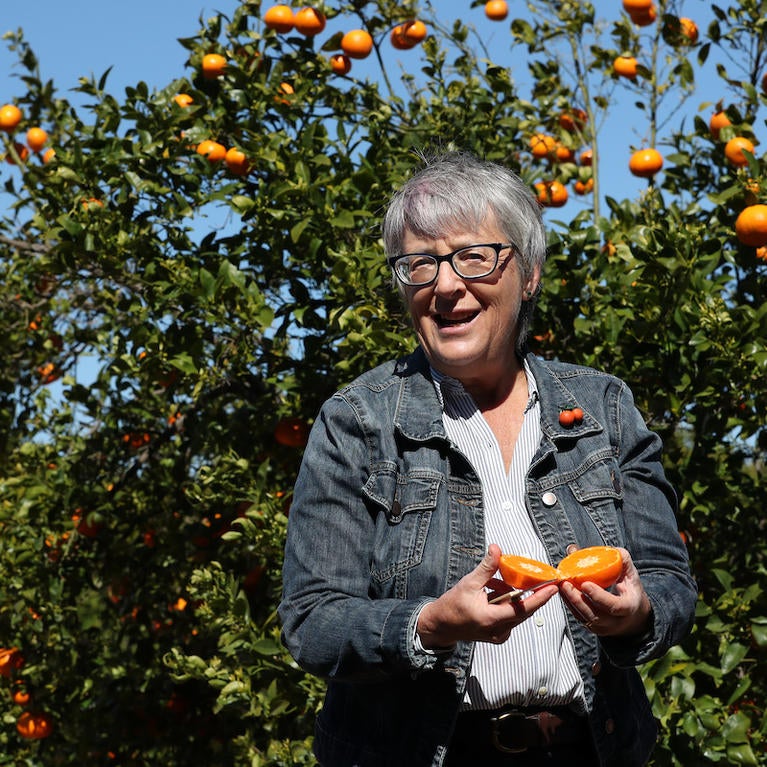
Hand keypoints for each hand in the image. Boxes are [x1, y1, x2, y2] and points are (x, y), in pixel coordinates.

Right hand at [416, 544, 557, 649]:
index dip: (540, 598)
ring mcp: (498, 635)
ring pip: (516, 612)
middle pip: (523, 610)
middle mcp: (498, 631)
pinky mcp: (497, 634)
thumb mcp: (469, 583)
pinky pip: (510, 616)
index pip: (523, 608)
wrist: (440, 625)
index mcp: (491, 619)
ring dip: (511, 596)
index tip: (553, 587)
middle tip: (541, 578)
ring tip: (492, 585)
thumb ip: (486, 568)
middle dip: (530, 593)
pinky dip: (505, 603)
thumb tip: (496, 549)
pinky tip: (491, 593)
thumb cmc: (452, 606)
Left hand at [559, 547, 651, 637]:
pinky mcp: (592, 627)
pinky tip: (563, 591)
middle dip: (577, 599)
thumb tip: (613, 550)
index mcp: (628, 608)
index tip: (585, 584)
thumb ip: (623, 561)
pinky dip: (569, 603)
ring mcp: (603, 627)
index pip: (613, 606)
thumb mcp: (632, 576)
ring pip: (583, 617)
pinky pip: (578, 616)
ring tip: (561, 584)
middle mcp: (615, 622)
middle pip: (594, 615)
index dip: (598, 596)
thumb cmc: (631, 593)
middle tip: (565, 582)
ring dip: (569, 600)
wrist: (633, 616)